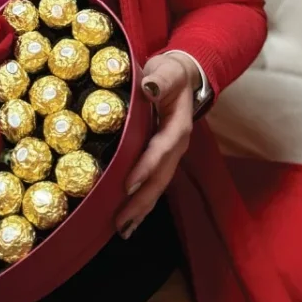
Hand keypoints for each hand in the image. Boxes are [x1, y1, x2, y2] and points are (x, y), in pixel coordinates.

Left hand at [115, 52, 198, 239]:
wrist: (181, 77)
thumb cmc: (169, 74)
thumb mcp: (167, 72)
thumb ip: (160, 80)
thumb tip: (149, 87)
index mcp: (178, 126)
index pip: (162, 149)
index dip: (146, 167)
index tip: (128, 184)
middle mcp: (176, 145)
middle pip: (161, 177)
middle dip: (141, 201)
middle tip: (120, 222)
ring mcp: (170, 155)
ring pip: (158, 186)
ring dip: (141, 208)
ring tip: (123, 229)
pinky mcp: (162, 158)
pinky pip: (153, 183)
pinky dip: (142, 203)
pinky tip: (129, 220)